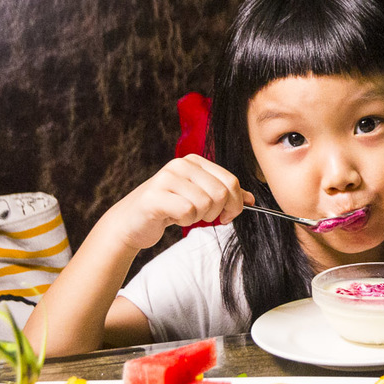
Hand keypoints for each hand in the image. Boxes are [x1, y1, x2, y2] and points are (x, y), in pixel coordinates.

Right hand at [102, 154, 253, 250]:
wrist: (131, 222)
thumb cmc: (168, 209)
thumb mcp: (199, 197)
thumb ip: (224, 195)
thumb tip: (251, 199)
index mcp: (194, 161)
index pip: (231, 181)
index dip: (235, 204)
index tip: (228, 216)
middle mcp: (181, 165)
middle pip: (221, 193)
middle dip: (218, 213)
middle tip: (204, 217)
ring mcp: (167, 178)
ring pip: (206, 204)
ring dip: (199, 217)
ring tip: (183, 214)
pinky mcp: (155, 196)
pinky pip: (188, 212)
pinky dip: (185, 221)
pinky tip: (173, 217)